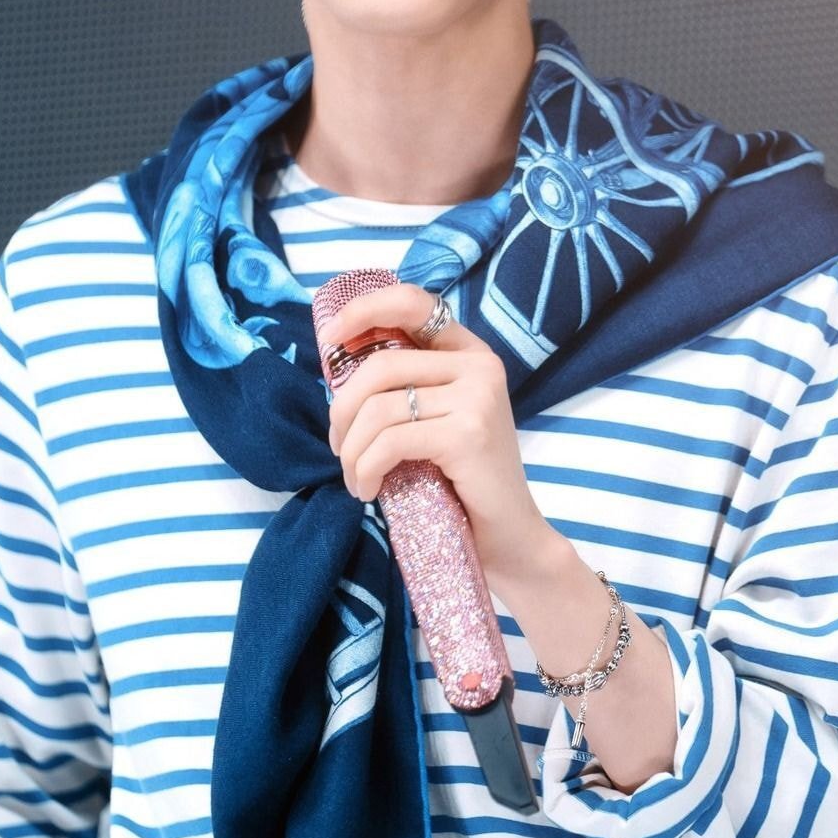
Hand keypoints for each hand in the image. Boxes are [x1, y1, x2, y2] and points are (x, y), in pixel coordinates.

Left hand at [321, 282, 553, 581]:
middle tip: (338, 446)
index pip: (412, 302)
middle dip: (342, 410)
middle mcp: (479, 365)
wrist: (508, 535)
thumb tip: (337, 362)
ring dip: (351, 450)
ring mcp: (478, 398)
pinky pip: (390, 442)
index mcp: (470, 352)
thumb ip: (405, 385)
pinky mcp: (468, 435)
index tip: (329, 336)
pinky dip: (365, 469)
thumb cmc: (462, 479)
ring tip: (354, 478)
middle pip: (381, 365)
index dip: (363, 309)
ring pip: (379, 408)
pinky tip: (367, 490)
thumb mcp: (435, 418)